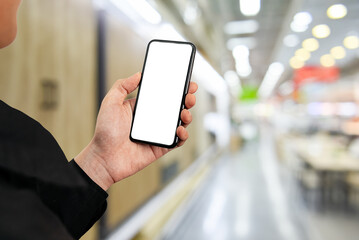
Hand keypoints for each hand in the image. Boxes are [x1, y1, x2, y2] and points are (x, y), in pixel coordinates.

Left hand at [75, 73, 197, 190]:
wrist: (104, 158)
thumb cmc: (105, 132)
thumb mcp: (111, 102)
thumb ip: (122, 86)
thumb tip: (139, 74)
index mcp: (143, 108)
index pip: (163, 95)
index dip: (176, 88)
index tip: (185, 81)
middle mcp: (152, 120)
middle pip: (175, 107)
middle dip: (186, 100)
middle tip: (189, 96)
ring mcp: (158, 133)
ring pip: (179, 123)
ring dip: (187, 116)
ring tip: (184, 113)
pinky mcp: (161, 147)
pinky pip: (177, 141)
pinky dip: (182, 135)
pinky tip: (179, 130)